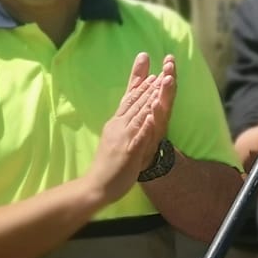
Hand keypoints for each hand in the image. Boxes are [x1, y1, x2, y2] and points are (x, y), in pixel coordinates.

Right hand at [89, 53, 176, 205]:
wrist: (96, 186)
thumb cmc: (107, 166)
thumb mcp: (115, 141)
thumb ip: (122, 127)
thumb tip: (124, 117)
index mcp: (116, 124)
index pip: (129, 101)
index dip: (140, 86)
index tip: (151, 73)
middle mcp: (118, 126)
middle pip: (135, 103)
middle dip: (149, 86)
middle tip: (160, 71)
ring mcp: (123, 137)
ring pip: (139, 113)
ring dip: (150, 97)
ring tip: (160, 83)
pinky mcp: (129, 150)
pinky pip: (140, 134)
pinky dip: (146, 123)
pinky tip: (154, 114)